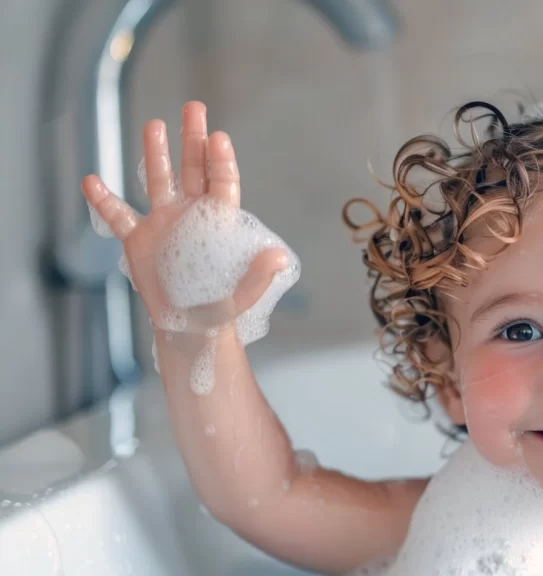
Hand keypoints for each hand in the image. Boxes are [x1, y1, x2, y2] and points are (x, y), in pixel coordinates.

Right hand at [80, 101, 288, 334]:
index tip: (219, 138)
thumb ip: (258, 277)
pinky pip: (118, 216)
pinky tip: (92, 181)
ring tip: (154, 125)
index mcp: (218, 224)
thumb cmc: (220, 311)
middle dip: (193, 140)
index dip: (221, 162)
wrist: (188, 328)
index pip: (222, 185)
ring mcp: (163, 224)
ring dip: (155, 154)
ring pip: (158, 181)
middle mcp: (191, 215)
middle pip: (193, 170)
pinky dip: (104, 201)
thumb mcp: (242, 297)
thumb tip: (278, 257)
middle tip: (194, 108)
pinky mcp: (138, 240)